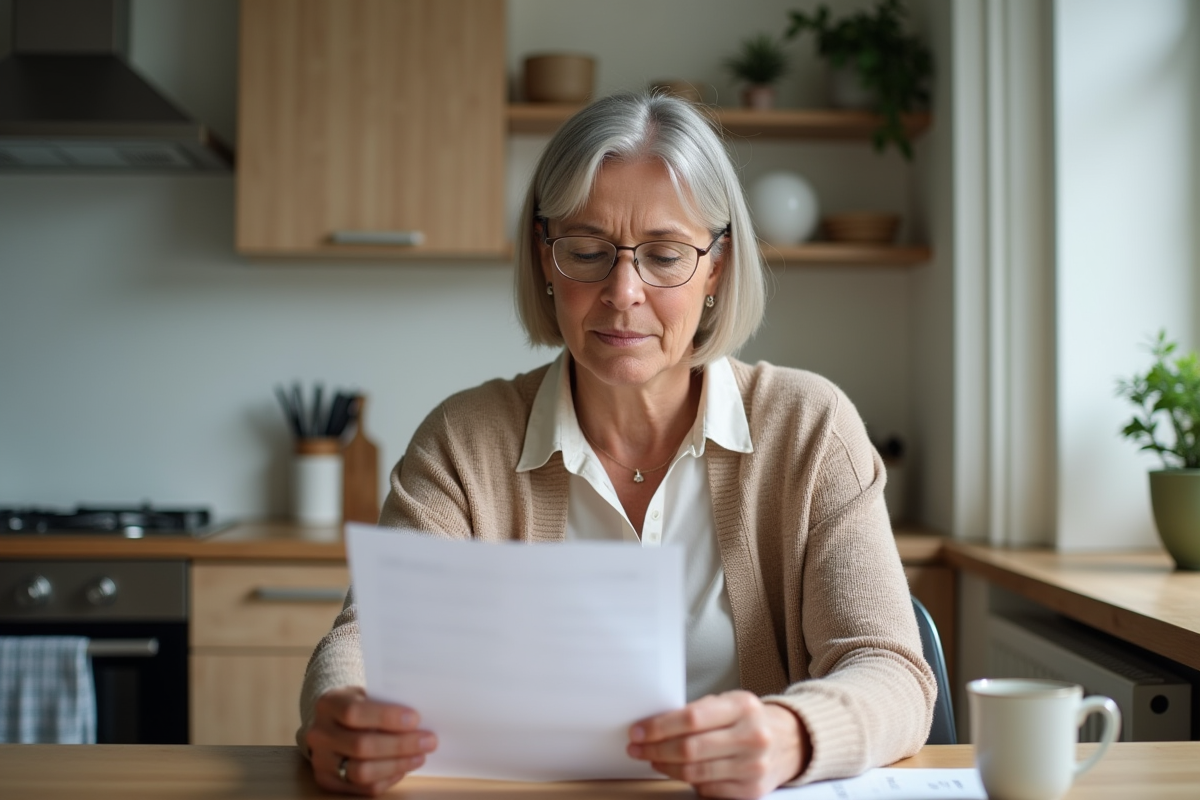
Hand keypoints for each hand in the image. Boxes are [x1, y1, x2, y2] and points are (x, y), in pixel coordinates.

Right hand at [305, 686, 436, 795]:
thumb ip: (387, 702)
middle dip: (400, 745)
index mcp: (328, 704)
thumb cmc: (361, 705)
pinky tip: (403, 767)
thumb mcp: (367, 693)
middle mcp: (319, 734)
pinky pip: (362, 788)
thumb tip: (422, 717)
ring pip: (362, 771)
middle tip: (429, 741)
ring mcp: (321, 761)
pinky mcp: (328, 781)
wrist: (334, 722)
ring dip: (397, 764)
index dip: (386, 717)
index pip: (354, 712)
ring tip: (420, 756)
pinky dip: (388, 778)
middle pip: (361, 745)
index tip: (415, 719)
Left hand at [626, 690, 809, 799]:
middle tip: (638, 748)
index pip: (691, 718)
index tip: (638, 732)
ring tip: (653, 759)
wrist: (790, 742)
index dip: (658, 727)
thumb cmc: (750, 720)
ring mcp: (753, 766)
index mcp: (743, 706)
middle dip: (655, 750)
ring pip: (695, 772)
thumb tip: (654, 725)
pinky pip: (708, 789)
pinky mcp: (751, 790)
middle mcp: (751, 736)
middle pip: (690, 748)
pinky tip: (679, 771)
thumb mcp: (730, 703)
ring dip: (666, 768)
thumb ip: (698, 712)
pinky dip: (688, 781)